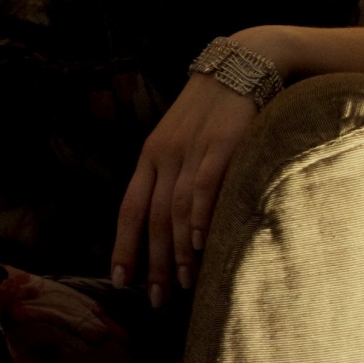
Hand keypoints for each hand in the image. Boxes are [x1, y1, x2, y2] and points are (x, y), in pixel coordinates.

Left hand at [110, 73, 261, 303]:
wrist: (242, 62)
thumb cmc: (215, 112)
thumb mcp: (183, 141)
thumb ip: (174, 176)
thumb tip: (173, 225)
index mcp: (150, 156)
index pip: (129, 209)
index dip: (123, 247)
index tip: (121, 283)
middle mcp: (164, 155)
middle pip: (151, 218)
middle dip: (152, 263)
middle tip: (156, 300)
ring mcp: (191, 149)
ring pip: (176, 208)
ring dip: (177, 251)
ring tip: (183, 284)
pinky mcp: (222, 143)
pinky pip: (205, 185)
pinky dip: (200, 216)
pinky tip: (199, 245)